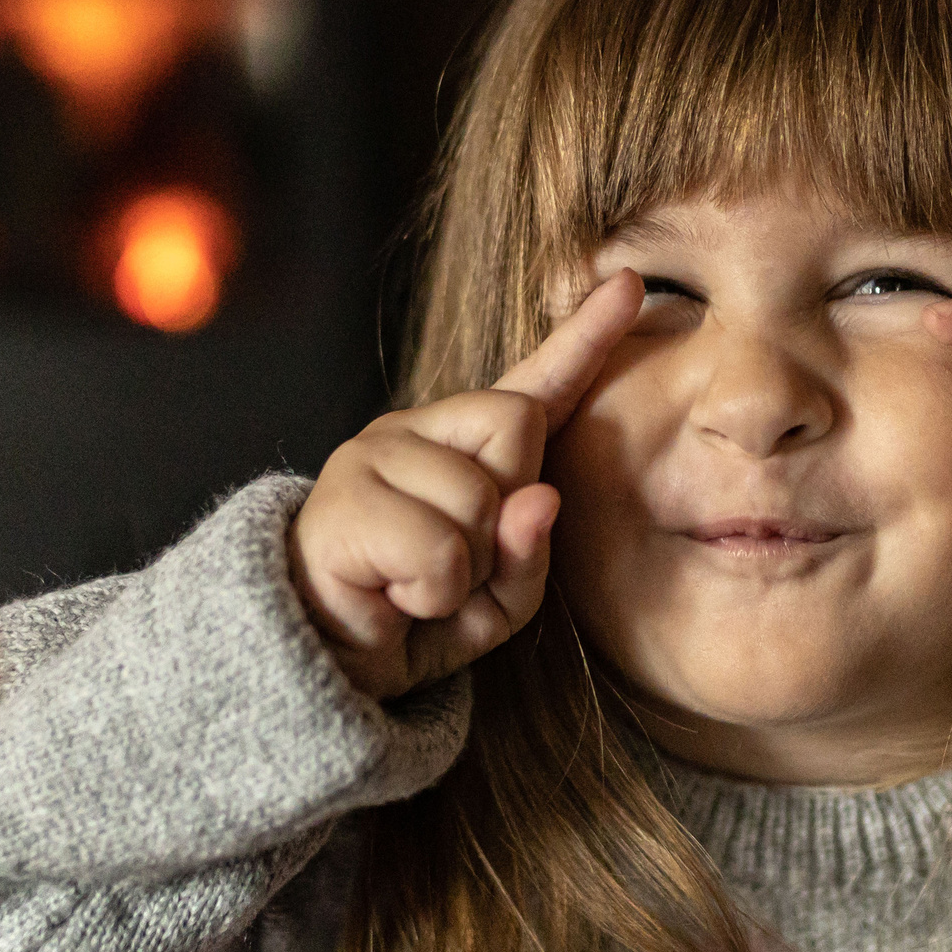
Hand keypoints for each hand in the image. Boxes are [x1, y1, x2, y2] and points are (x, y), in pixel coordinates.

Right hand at [290, 270, 642, 698]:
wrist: (323, 666)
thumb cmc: (416, 620)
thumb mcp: (496, 600)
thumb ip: (530, 553)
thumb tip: (540, 498)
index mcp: (462, 446)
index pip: (535, 384)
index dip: (585, 336)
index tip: (628, 284)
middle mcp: (414, 430)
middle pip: (517, 423)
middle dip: (508, 510)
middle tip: (458, 563)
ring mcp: (372, 455)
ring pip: (480, 499)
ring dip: (467, 570)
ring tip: (421, 588)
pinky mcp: (343, 501)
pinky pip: (440, 551)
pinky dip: (432, 594)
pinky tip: (396, 597)